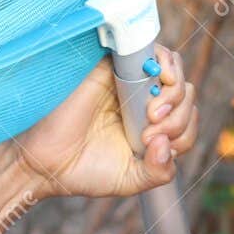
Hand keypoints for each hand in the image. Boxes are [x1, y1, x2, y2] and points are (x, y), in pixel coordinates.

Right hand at [0, 44, 198, 201]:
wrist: (45, 162)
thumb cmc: (85, 171)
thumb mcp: (131, 180)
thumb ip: (159, 171)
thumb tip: (167, 144)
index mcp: (153, 129)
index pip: (188, 121)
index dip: (182, 132)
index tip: (153, 145)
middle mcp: (145, 104)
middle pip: (186, 95)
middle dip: (179, 116)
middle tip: (150, 132)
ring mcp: (131, 84)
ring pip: (174, 73)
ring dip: (174, 93)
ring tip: (151, 113)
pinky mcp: (113, 68)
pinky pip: (151, 54)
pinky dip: (165, 64)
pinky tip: (159, 82)